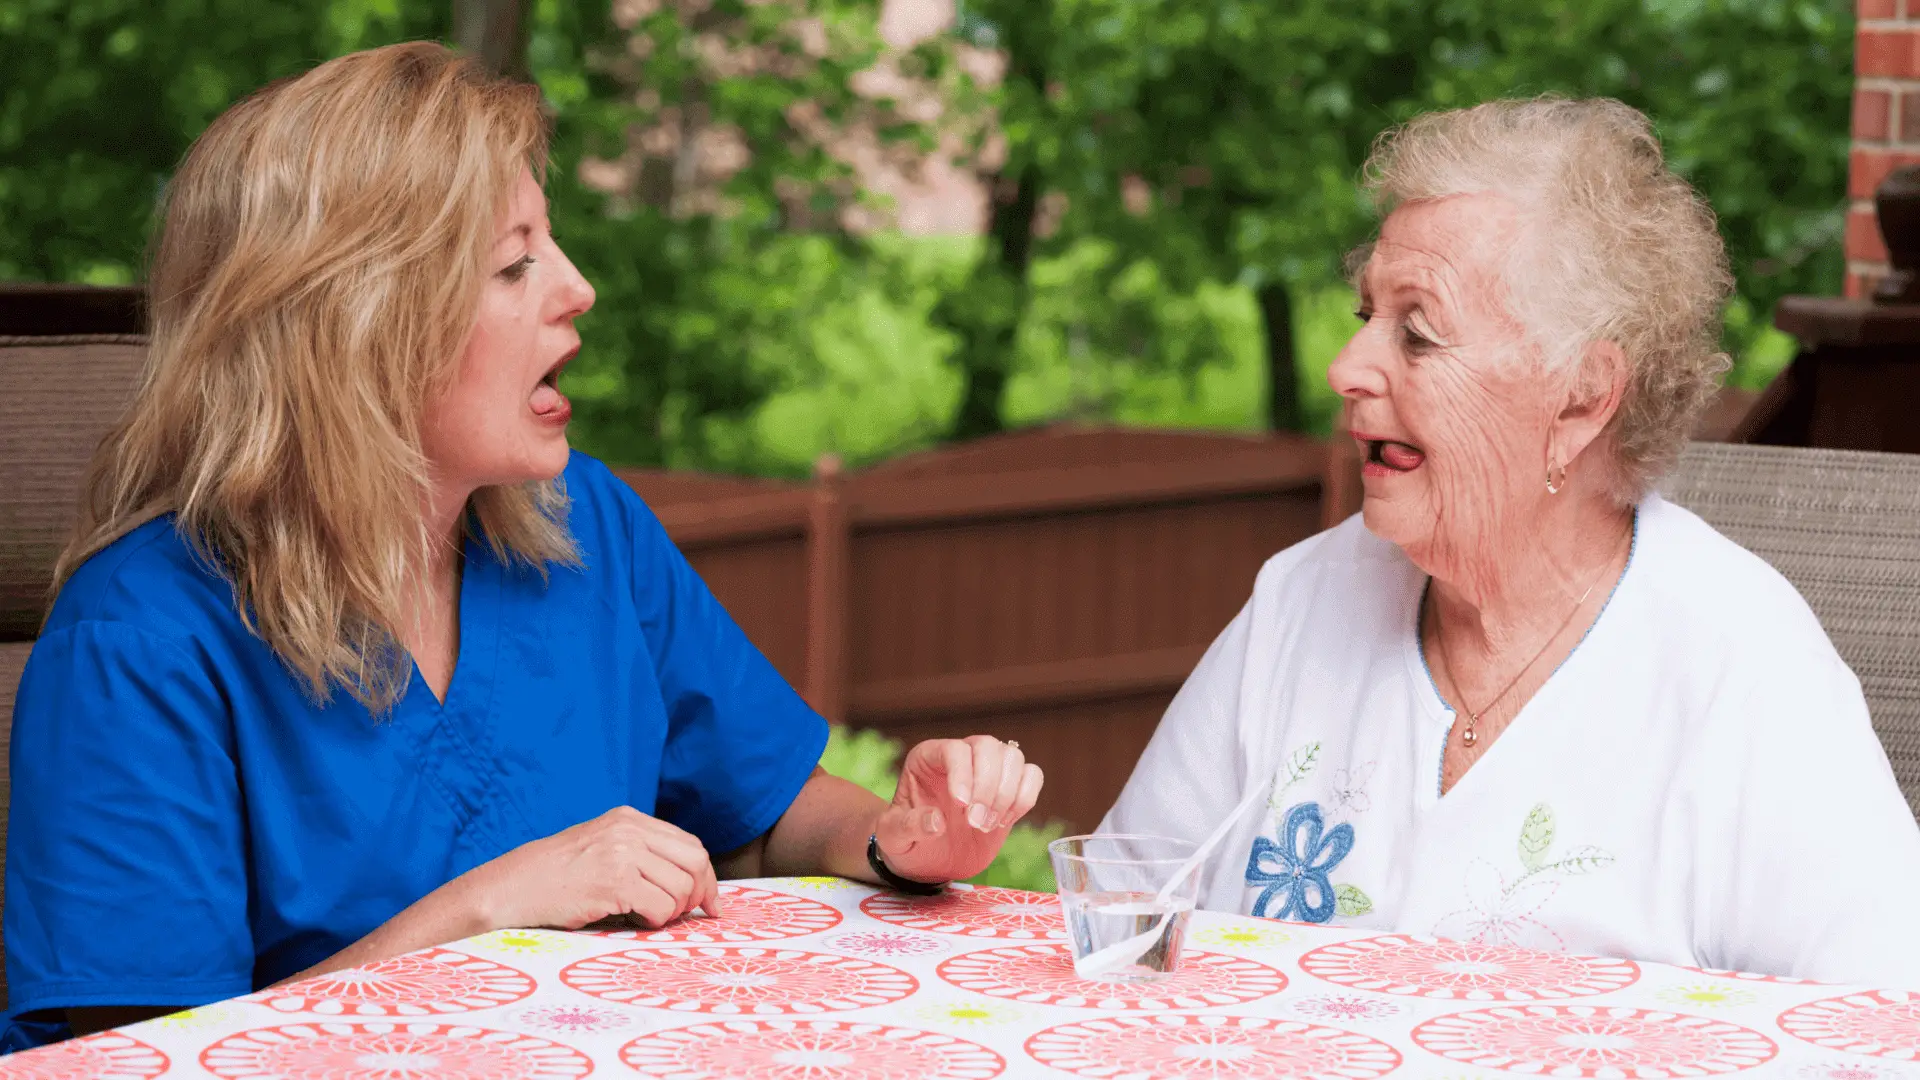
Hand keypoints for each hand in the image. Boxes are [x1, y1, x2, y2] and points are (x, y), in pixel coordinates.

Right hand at [464, 806, 720, 930]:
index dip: (705, 876)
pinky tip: (634, 920)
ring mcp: (622, 853)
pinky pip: (660, 907)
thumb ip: (639, 852)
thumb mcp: (600, 845)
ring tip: (646, 916)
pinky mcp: (614, 881)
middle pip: (695, 862)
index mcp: (629, 818)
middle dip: (700, 894)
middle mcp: (629, 830)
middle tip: (689, 916)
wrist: (511, 887)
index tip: (709, 902)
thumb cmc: (555, 875)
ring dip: (671, 911)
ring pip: (681, 888)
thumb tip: (689, 880)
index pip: (690, 844)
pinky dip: (655, 920)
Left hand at [874, 735, 1043, 883]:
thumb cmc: (905, 843)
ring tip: (988, 825)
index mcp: (928, 758)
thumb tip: (936, 821)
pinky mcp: (1010, 789)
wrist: (928, 860)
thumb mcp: (893, 837)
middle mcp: (960, 756)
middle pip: (988, 746)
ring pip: (1013, 757)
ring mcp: (988, 770)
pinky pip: (1032, 775)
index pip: (954, 749)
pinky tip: (1004, 821)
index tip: (961, 806)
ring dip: (1007, 794)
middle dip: (988, 786)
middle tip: (977, 823)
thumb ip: (908, 826)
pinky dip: (1025, 798)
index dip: (962, 773)